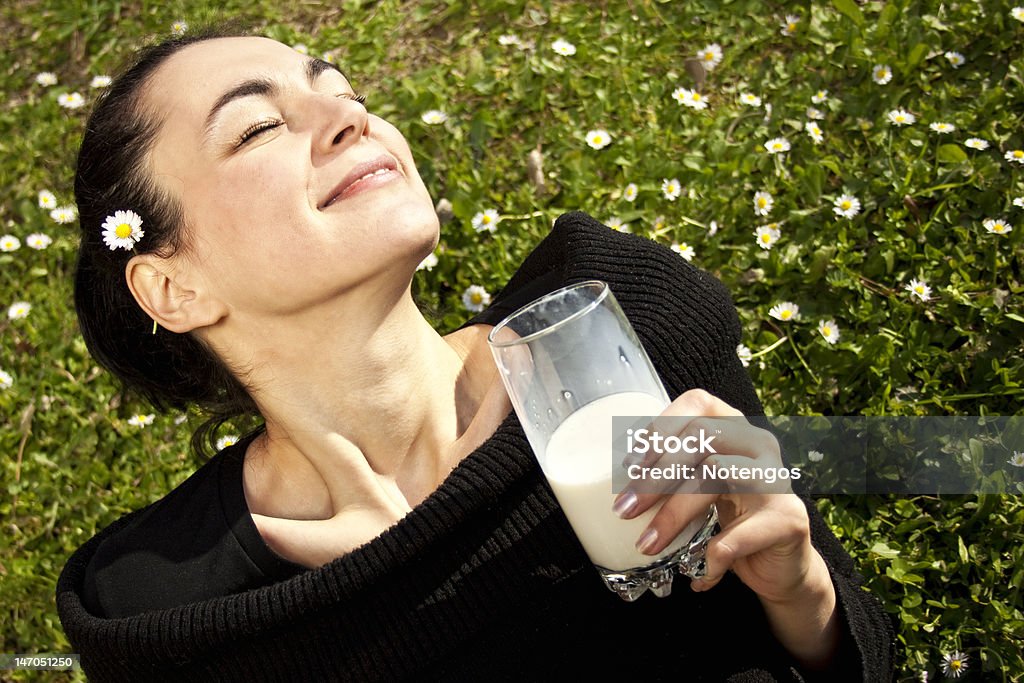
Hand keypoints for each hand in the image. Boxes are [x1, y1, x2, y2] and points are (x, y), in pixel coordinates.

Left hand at [612, 389, 839, 666]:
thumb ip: (674, 470)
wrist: (782, 566)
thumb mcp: (700, 487)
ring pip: (714, 478)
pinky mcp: (788, 518)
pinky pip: (736, 535)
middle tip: (625, 508)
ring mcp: (777, 478)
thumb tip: (615, 474)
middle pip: (700, 439)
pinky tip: (696, 576)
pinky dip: (709, 559)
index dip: (660, 426)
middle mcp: (759, 443)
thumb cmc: (731, 520)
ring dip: (673, 515)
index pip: (696, 404)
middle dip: (655, 476)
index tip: (629, 462)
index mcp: (735, 427)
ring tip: (647, 543)